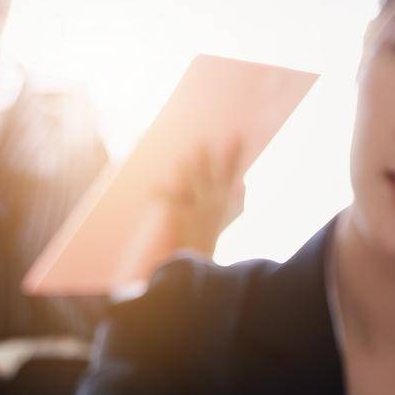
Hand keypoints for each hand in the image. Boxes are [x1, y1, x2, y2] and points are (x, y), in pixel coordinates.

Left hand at [161, 141, 246, 259]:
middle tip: (202, 141)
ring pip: (193, 185)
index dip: (236, 153)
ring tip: (182, 158)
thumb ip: (238, 200)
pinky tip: (151, 187)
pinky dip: (160, 194)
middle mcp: (213, 202)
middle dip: (207, 160)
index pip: (232, 172)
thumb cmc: (213, 236)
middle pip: (210, 176)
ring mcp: (198, 209)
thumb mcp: (230, 217)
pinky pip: (171, 201)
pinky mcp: (183, 216)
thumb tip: (243, 184)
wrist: (201, 259)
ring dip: (188, 172)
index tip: (238, 135)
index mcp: (225, 200)